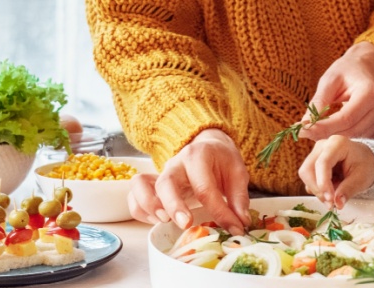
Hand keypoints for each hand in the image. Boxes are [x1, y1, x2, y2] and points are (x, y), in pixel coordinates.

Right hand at [127, 128, 249, 233]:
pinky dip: (140, 210)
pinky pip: (134, 195)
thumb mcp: (238, 172)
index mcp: (198, 156)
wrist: (208, 146)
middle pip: (166, 183)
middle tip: (185, 224)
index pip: (205, 187)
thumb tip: (240, 222)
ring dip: (150, 206)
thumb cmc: (222, 160)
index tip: (233, 228)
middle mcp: (175, 163)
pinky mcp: (152, 184)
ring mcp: (160, 173)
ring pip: (142, 185)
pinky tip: (157, 220)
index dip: (219, 211)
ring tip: (164, 221)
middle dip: (174, 205)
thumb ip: (239, 198)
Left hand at [298, 42, 373, 140]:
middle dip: (326, 134)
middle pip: (350, 130)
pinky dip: (341, 136)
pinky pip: (357, 137)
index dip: (324, 127)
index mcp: (370, 93)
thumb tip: (305, 124)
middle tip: (304, 132)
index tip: (303, 130)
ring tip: (315, 129)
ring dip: (332, 137)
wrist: (365, 67)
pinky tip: (329, 129)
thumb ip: (319, 101)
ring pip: (353, 137)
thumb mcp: (329, 80)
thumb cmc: (347, 70)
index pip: (346, 118)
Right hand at [298, 135, 373, 208]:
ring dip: (317, 191)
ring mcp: (316, 153)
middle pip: (308, 169)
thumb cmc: (365, 165)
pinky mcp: (312, 163)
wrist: (364, 160)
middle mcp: (323, 146)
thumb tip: (337, 204)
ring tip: (333, 199)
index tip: (330, 199)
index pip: (323, 163)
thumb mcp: (361, 179)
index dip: (323, 183)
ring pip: (306, 175)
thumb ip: (348, 190)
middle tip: (331, 204)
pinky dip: (317, 190)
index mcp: (337, 144)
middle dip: (318, 189)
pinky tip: (331, 191)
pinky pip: (308, 179)